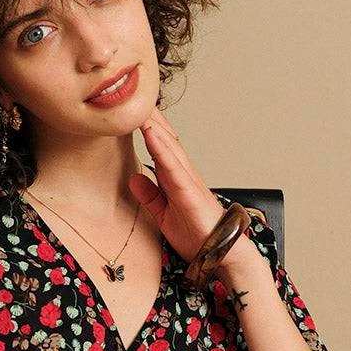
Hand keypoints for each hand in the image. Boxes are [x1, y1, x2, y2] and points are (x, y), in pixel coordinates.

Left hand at [129, 106, 264, 281]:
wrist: (220, 253)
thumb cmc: (197, 235)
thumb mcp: (163, 214)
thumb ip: (150, 196)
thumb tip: (133, 178)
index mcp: (175, 180)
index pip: (158, 148)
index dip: (146, 130)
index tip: (130, 112)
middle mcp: (183, 175)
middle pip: (163, 140)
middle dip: (150, 119)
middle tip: (134, 97)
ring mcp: (188, 181)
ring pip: (168, 147)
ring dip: (153, 126)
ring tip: (139, 106)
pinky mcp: (190, 192)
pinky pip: (173, 167)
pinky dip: (161, 149)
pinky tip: (150, 134)